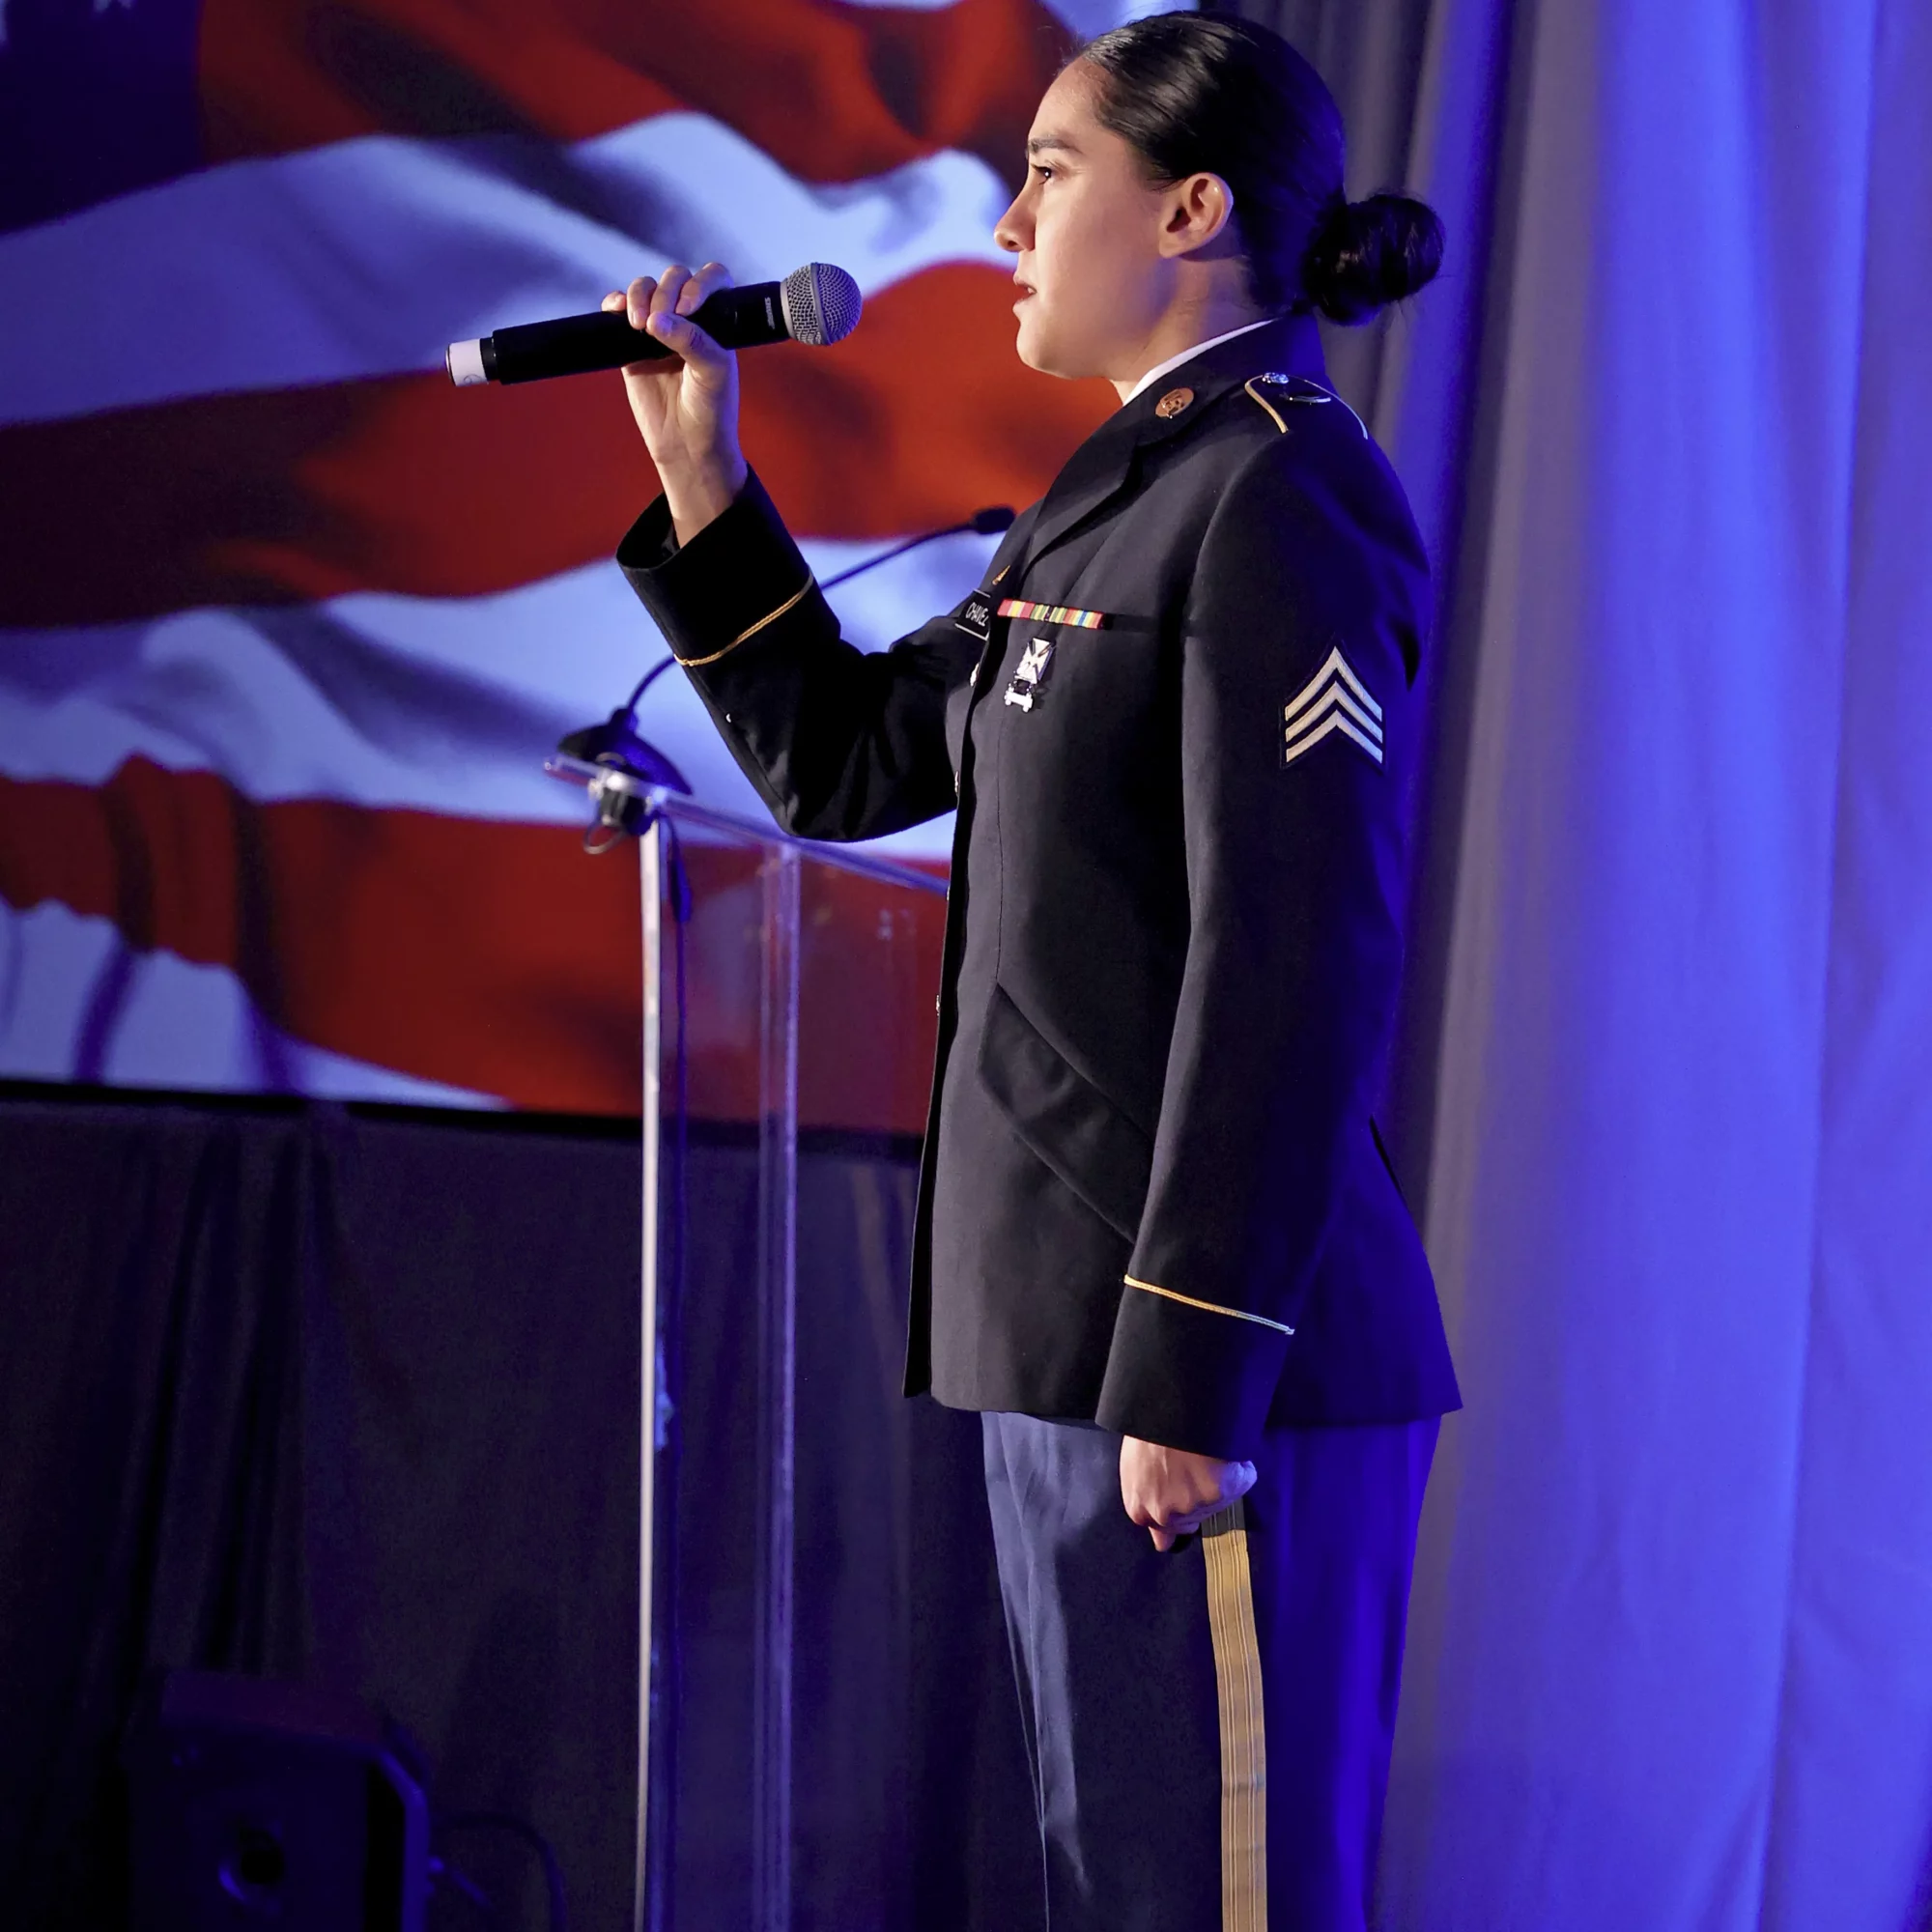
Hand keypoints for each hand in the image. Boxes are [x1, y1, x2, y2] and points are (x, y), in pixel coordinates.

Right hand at [601, 262, 748, 543]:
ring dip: (638, 296)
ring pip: (645, 288)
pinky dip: (613, 303)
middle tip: (656, 326)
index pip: (712, 278)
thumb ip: (691, 341)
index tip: (687, 308)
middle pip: (673, 278)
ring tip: (638, 326)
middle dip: (664, 294)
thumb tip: (654, 319)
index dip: (699, 283)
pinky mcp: (630, 343)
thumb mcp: (712, 374)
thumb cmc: (711, 409)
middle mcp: (689, 317)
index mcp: (717, 319)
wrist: (687, 445)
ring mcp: (659, 328)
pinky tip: (614, 313)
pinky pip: (617, 310)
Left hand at [1120, 1436, 1257, 1551]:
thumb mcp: (1133, 1466)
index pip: (1165, 1533)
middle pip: (1193, 1519)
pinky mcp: (1228, 1489)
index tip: (1182, 1501)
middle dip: (1196, 1499)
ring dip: (1216, 1479)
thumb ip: (1145, 1501)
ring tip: (1202, 1449)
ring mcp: (1200, 1504)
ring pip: (1218, 1499)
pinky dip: (1239, 1465)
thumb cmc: (1147, 1428)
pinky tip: (1223, 1448)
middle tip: (1193, 1467)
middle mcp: (1170, 1515)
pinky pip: (1242, 1477)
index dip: (1176, 1514)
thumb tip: (1163, 1540)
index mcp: (1141, 1510)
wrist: (1170, 1403)